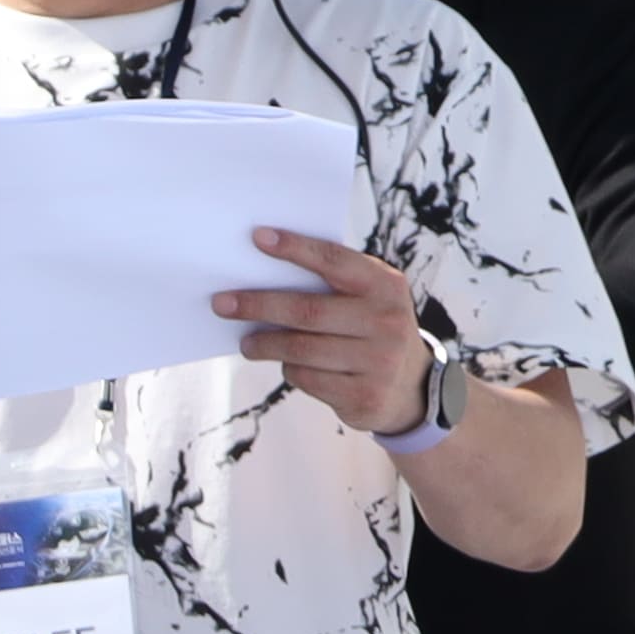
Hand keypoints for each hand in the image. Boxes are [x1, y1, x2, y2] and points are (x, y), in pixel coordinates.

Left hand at [215, 226, 438, 443]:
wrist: (412, 386)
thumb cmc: (373, 328)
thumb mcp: (370, 298)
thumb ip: (334, 285)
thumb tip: (264, 275)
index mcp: (386, 285)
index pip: (334, 260)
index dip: (295, 248)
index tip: (258, 238)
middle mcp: (386, 321)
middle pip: (307, 310)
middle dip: (259, 305)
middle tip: (222, 303)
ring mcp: (378, 361)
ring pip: (301, 349)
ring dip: (265, 344)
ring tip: (246, 342)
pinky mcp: (363, 396)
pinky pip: (307, 378)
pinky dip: (289, 370)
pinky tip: (287, 364)